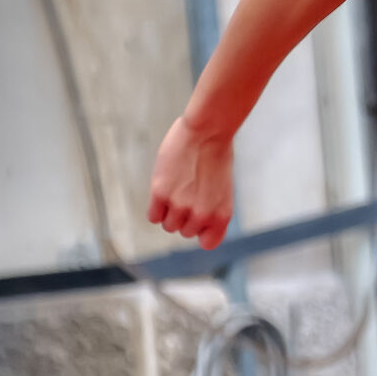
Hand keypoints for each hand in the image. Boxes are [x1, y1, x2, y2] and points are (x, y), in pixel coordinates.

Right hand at [147, 113, 234, 247]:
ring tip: (175, 190)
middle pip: (184, 232)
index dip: (201, 231)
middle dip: (184, 216)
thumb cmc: (216, 155)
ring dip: (169, 212)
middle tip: (186, 194)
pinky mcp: (161, 194)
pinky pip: (153, 217)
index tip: (198, 217)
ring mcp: (180, 206)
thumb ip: (211, 208)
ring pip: (168, 225)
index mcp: (222, 215)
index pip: (208, 243)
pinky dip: (156, 208)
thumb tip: (193, 222)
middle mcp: (202, 215)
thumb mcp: (223, 188)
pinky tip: (162, 192)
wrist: (208, 131)